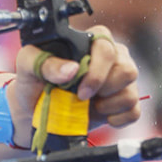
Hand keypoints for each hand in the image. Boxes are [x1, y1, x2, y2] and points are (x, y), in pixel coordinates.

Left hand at [8, 26, 140, 145]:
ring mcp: (120, 81)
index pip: (107, 47)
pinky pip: (134, 112)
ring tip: (86, 105)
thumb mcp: (28, 65)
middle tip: (80, 97)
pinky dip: (116, 119)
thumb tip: (72, 69)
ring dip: (107, 105)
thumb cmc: (33, 81)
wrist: (33, 110)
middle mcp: (112, 58)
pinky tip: (97, 115)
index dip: (96, 71)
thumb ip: (45, 62)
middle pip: (127, 70)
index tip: (79, 89)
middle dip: (102, 89)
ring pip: (131, 93)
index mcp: (90, 42)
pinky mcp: (123, 103)